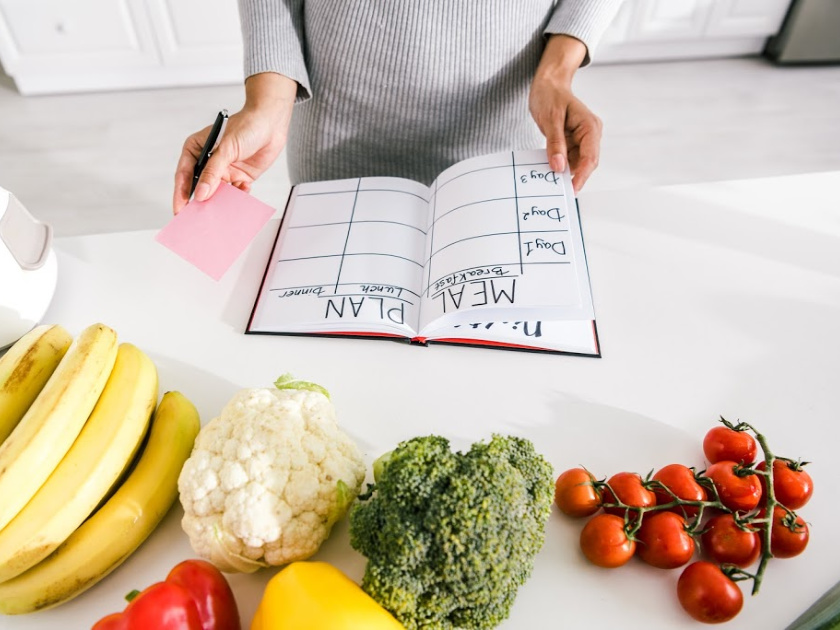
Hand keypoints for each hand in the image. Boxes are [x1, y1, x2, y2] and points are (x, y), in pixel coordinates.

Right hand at [173, 72, 296, 213]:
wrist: (271, 123)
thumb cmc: (246, 126)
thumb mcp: (226, 149)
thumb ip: (213, 172)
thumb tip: (202, 194)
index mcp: (196, 150)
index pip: (185, 175)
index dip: (181, 194)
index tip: (180, 210)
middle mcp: (208, 162)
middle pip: (200, 187)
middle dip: (201, 202)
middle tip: (197, 219)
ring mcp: (224, 171)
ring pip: (218, 193)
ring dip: (222, 201)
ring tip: (223, 211)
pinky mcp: (239, 177)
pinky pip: (235, 193)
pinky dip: (239, 195)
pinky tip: (244, 188)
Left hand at [529, 35, 601, 192]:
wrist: (548, 83)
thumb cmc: (550, 95)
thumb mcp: (550, 119)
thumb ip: (555, 143)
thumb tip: (558, 167)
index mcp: (590, 127)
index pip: (590, 157)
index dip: (582, 176)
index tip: (571, 190)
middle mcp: (590, 134)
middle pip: (586, 163)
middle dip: (573, 176)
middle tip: (557, 190)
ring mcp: (582, 139)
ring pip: (576, 164)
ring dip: (565, 172)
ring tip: (549, 181)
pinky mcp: (572, 142)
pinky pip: (568, 159)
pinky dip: (559, 165)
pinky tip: (548, 170)